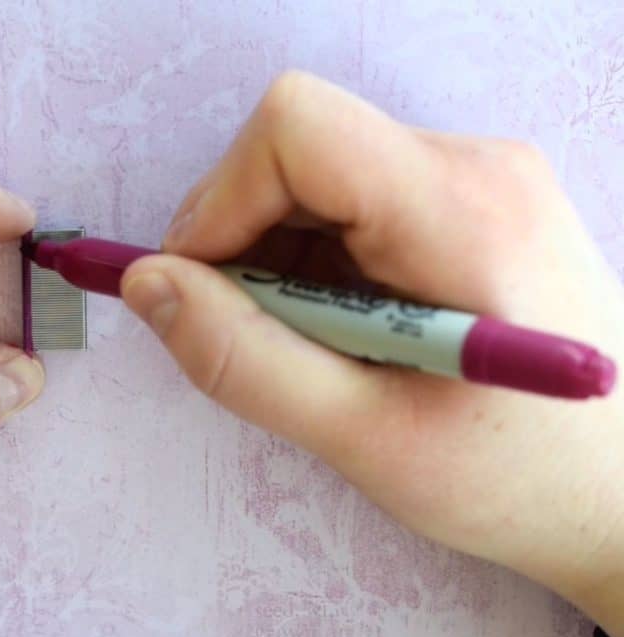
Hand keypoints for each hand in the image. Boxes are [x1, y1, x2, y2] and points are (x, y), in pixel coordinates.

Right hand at [122, 72, 623, 636]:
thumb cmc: (517, 481)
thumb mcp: (365, 438)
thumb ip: (244, 361)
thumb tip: (148, 287)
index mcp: (456, 209)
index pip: (295, 128)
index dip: (220, 200)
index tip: (198, 289)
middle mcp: (473, 166)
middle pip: (299, 151)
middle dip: (242, 240)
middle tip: (253, 336)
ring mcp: (479, 180)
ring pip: (318, 179)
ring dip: (278, 259)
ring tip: (316, 349)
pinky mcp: (472, 203)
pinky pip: (353, 203)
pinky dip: (316, 263)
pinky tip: (346, 330)